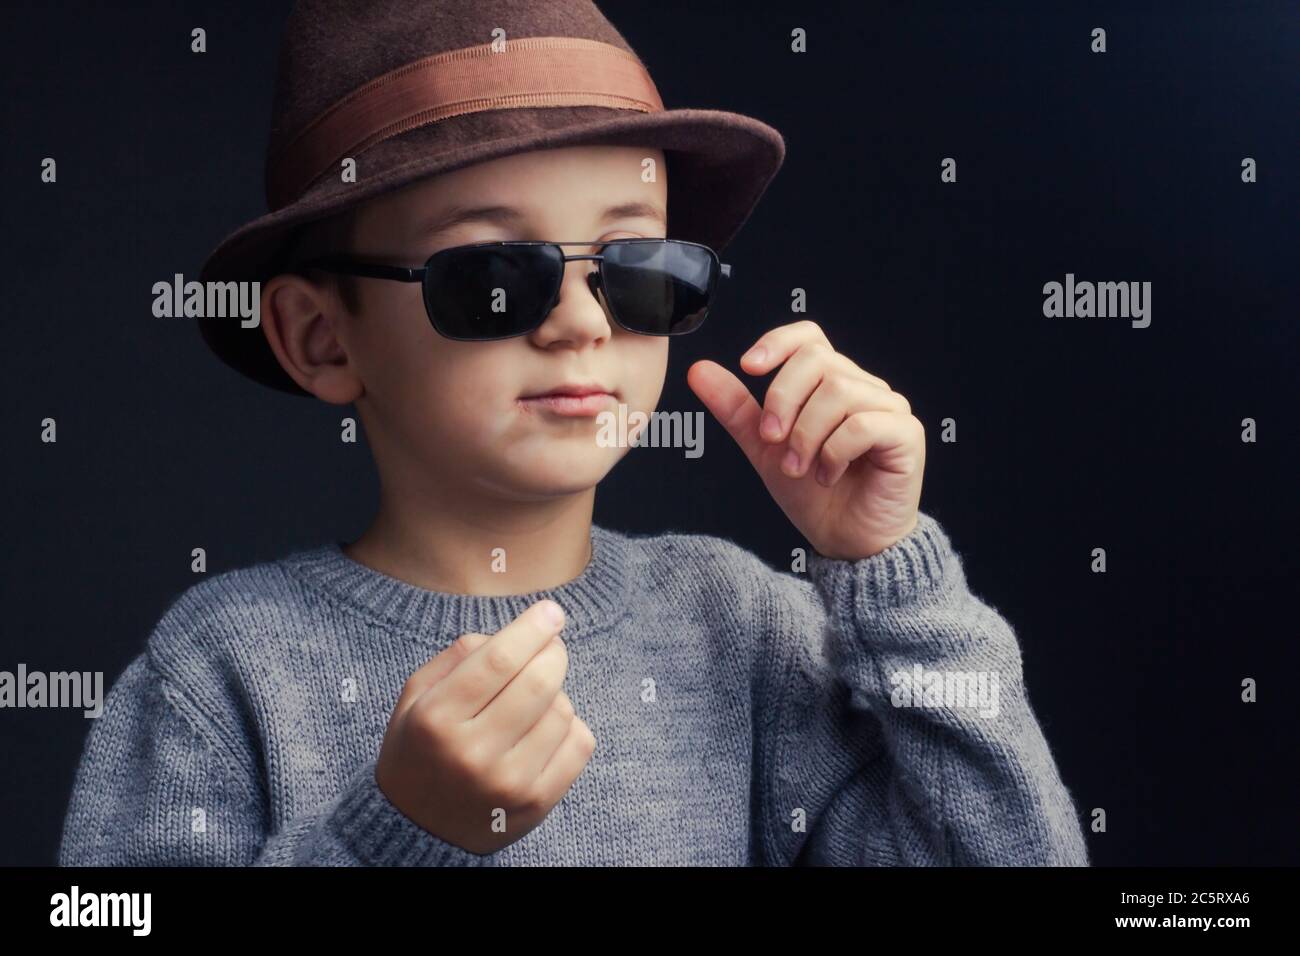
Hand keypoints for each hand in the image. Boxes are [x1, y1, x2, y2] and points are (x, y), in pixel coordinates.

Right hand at [375, 600, 595, 853]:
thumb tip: (519, 632)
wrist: (417, 830)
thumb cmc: (421, 748)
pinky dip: (571, 726)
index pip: (497, 660)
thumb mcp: (417, 697)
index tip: (552, 612)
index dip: (531, 629)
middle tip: (551, 645)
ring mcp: (507, 783)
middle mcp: (471, 753)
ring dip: (557, 694)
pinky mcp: (537, 804)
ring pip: (562, 711)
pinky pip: (579, 744)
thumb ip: (459, 656)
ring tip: (533, 702)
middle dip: (553, 652)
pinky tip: (545, 730)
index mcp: (435, 719)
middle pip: (538, 683)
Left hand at [687, 320, 924, 559]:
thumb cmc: (813, 495)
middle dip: (782, 400)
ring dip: (807, 434)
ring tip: (800, 469)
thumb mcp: (764, 448)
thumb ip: (736, 408)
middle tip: (771, 441)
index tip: (747, 367)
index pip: (810, 337)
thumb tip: (699, 370)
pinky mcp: (907, 435)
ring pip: (839, 391)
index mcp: (833, 383)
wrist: (844, 542)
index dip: (778, 342)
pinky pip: (863, 424)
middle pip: (818, 360)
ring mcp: (890, 409)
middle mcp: (865, 388)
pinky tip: (827, 476)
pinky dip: (834, 451)